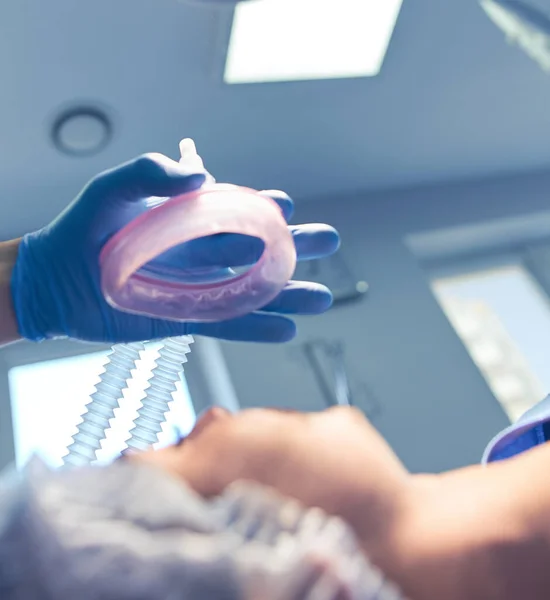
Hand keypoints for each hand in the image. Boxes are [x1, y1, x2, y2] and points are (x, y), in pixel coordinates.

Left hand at [11, 153, 338, 342]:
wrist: (58, 282)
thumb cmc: (82, 228)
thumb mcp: (110, 189)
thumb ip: (150, 173)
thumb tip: (201, 177)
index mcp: (192, 219)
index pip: (238, 210)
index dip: (264, 207)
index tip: (286, 206)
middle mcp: (202, 253)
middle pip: (258, 250)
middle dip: (294, 247)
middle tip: (328, 241)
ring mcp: (198, 288)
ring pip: (252, 292)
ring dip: (287, 294)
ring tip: (322, 297)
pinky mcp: (187, 319)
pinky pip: (228, 325)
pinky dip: (256, 328)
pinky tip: (285, 329)